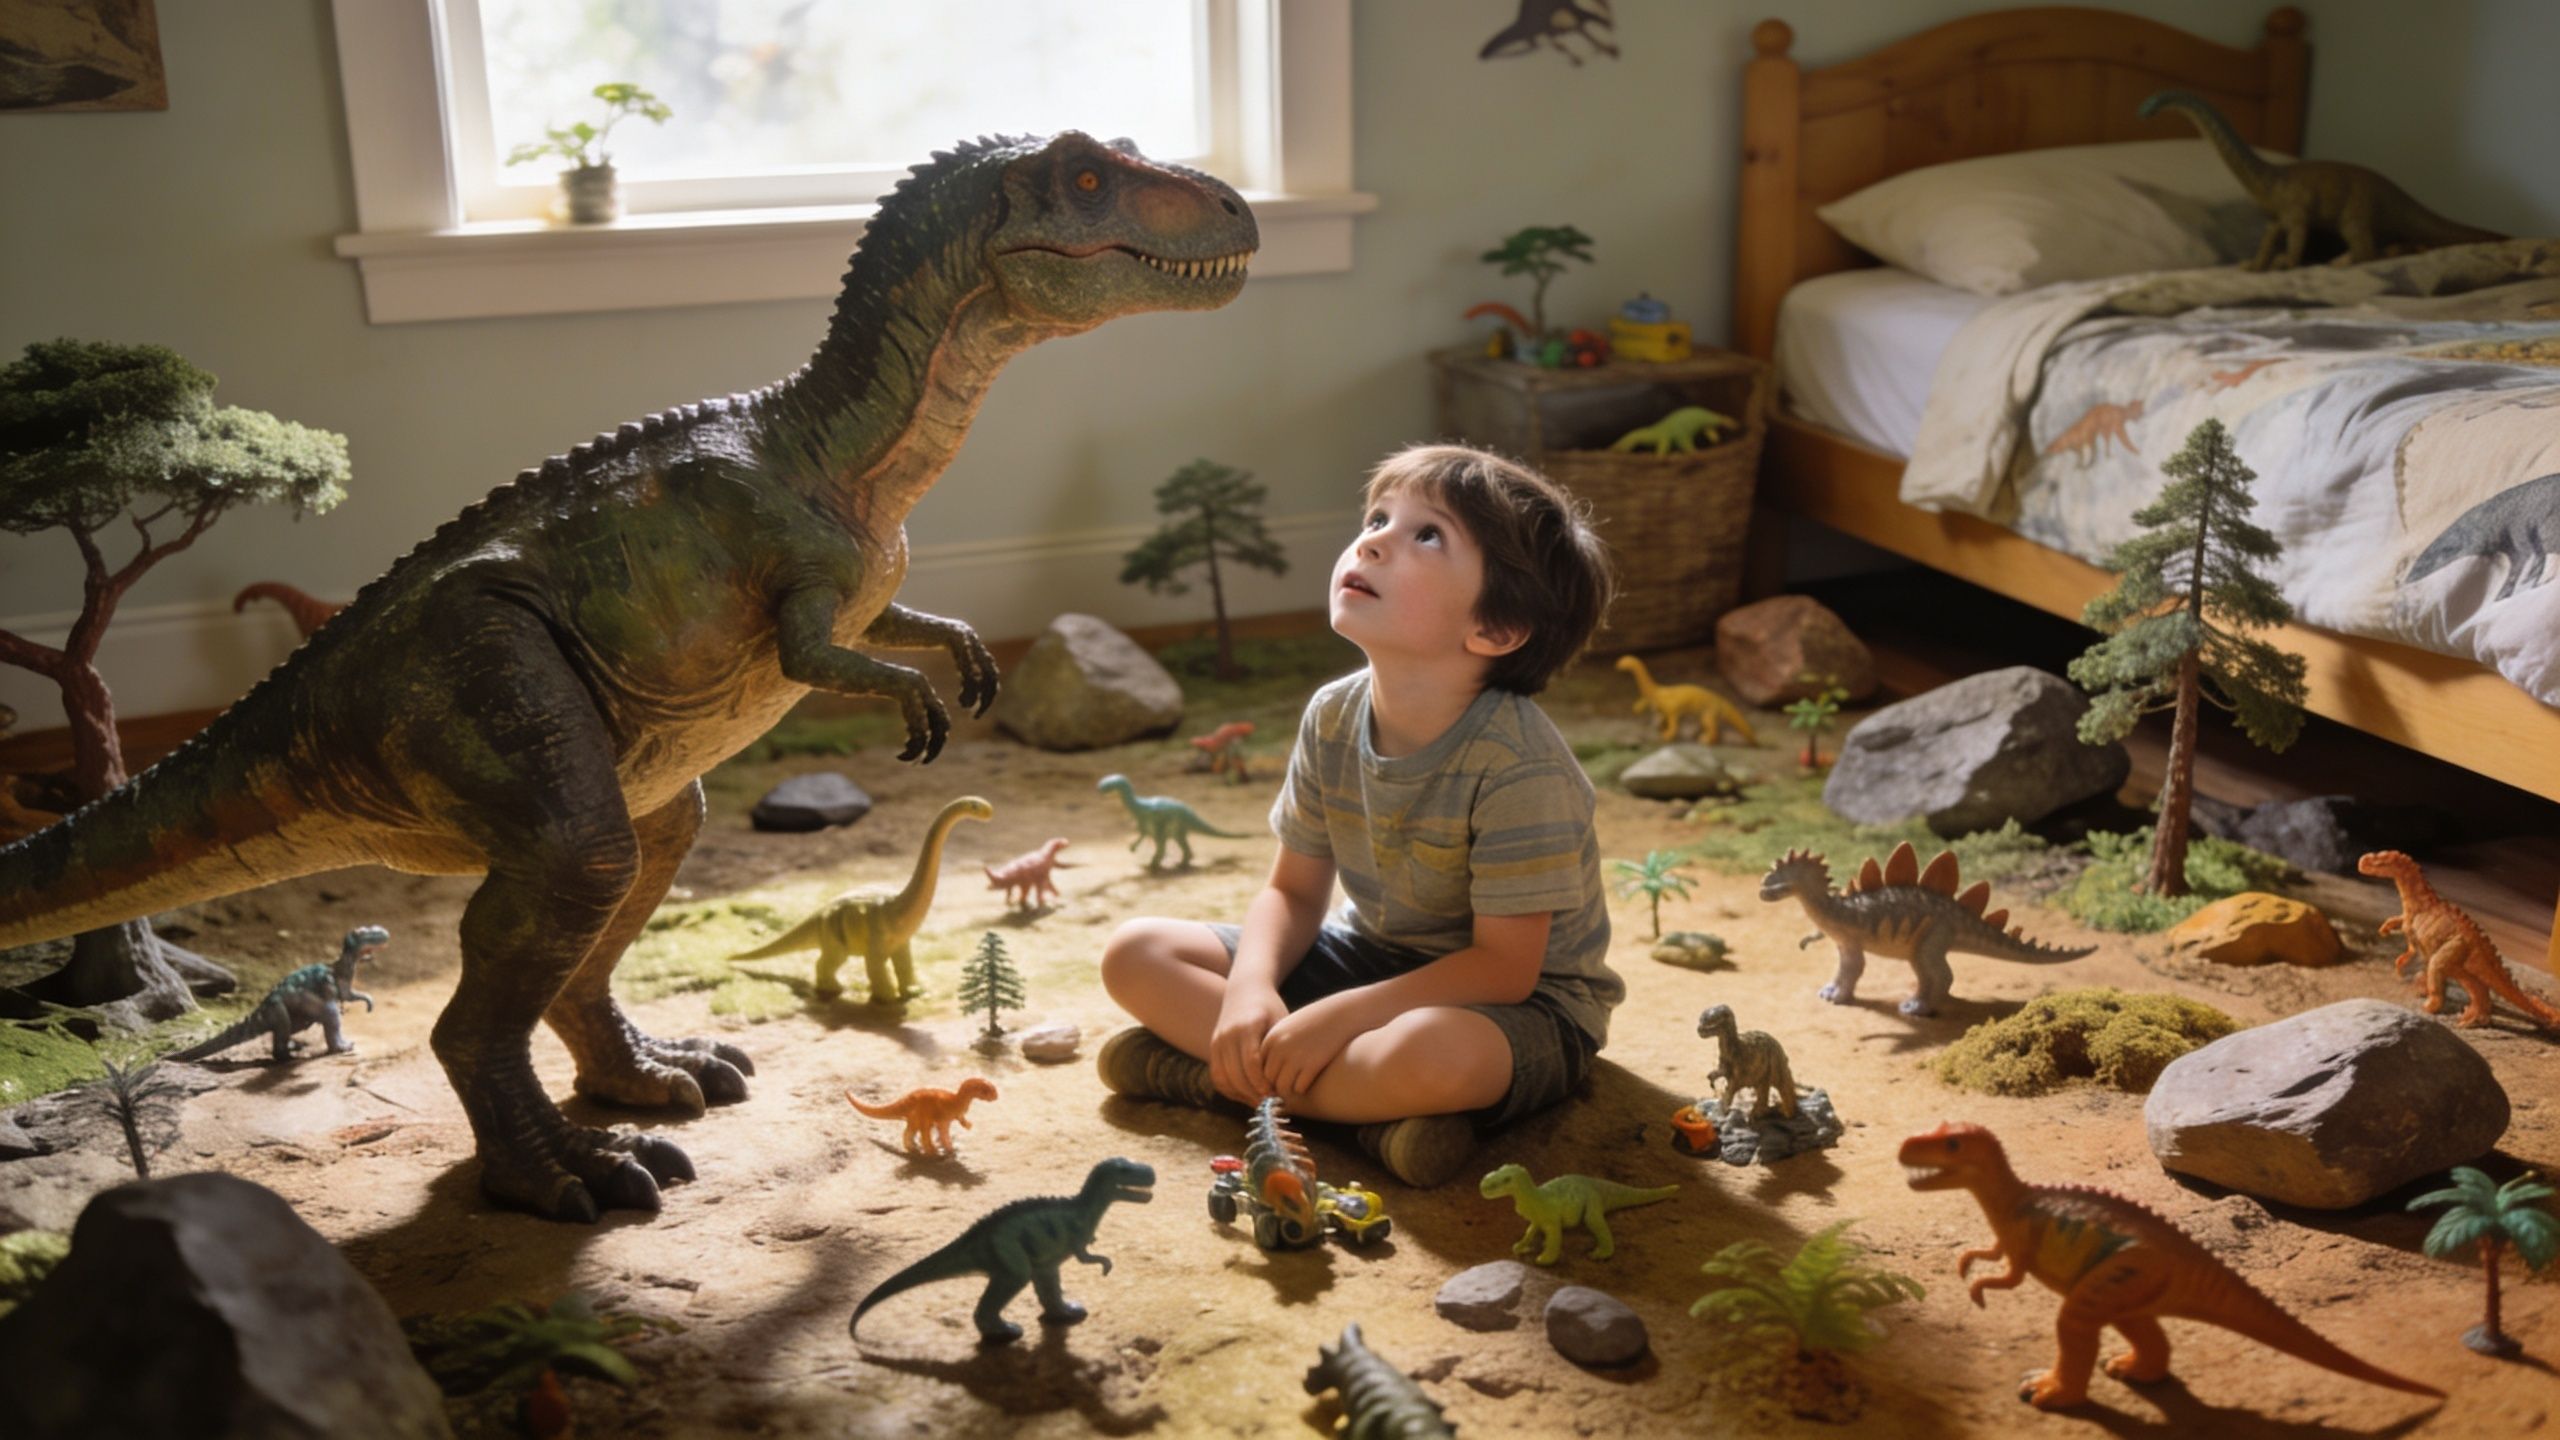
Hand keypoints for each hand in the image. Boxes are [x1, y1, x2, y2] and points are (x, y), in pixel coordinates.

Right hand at [1209, 986, 1288, 1102]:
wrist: (1245, 990)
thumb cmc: (1270, 1008)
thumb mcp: (1280, 1022)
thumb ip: (1281, 1048)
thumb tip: (1290, 1081)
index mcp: (1247, 1026)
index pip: (1251, 1063)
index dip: (1262, 1083)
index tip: (1276, 1095)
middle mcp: (1228, 1034)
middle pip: (1236, 1074)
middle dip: (1253, 1093)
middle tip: (1270, 1104)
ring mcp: (1218, 1041)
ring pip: (1224, 1078)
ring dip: (1241, 1094)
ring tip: (1260, 1103)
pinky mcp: (1213, 1047)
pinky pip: (1217, 1076)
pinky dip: (1230, 1089)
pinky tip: (1247, 1095)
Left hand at [1260, 993, 1367, 1099]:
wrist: (1342, 1014)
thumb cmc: (1315, 1021)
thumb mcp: (1290, 1027)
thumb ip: (1276, 1045)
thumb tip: (1268, 1071)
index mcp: (1272, 1038)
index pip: (1259, 1067)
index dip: (1268, 1075)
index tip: (1278, 1077)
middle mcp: (1280, 1048)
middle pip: (1268, 1079)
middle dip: (1277, 1084)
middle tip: (1288, 1085)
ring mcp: (1295, 1057)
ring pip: (1282, 1087)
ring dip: (1290, 1089)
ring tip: (1298, 1084)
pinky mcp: (1312, 1065)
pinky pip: (1299, 1088)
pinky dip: (1303, 1088)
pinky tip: (1310, 1080)